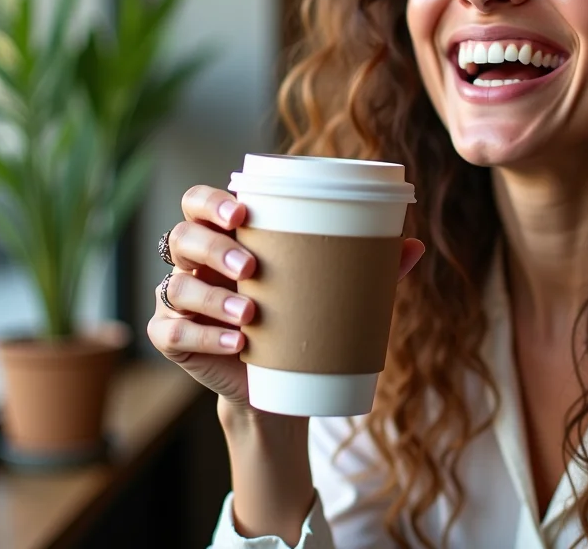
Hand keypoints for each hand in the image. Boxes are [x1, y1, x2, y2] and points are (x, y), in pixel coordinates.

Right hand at [146, 184, 425, 414]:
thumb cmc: (301, 319)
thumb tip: (414, 246)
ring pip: (176, 285)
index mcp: (226, 236)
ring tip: (251, 315)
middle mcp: (194, 262)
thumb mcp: (330, 290)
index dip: (211, 202)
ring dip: (212, 297)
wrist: (280, 385)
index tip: (242, 214)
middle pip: (181, 237)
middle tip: (252, 267)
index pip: (198, 202)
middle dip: (213, 247)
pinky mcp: (174, 340)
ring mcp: (179, 301)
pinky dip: (203, 337)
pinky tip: (237, 344)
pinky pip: (172, 332)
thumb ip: (367, 266)